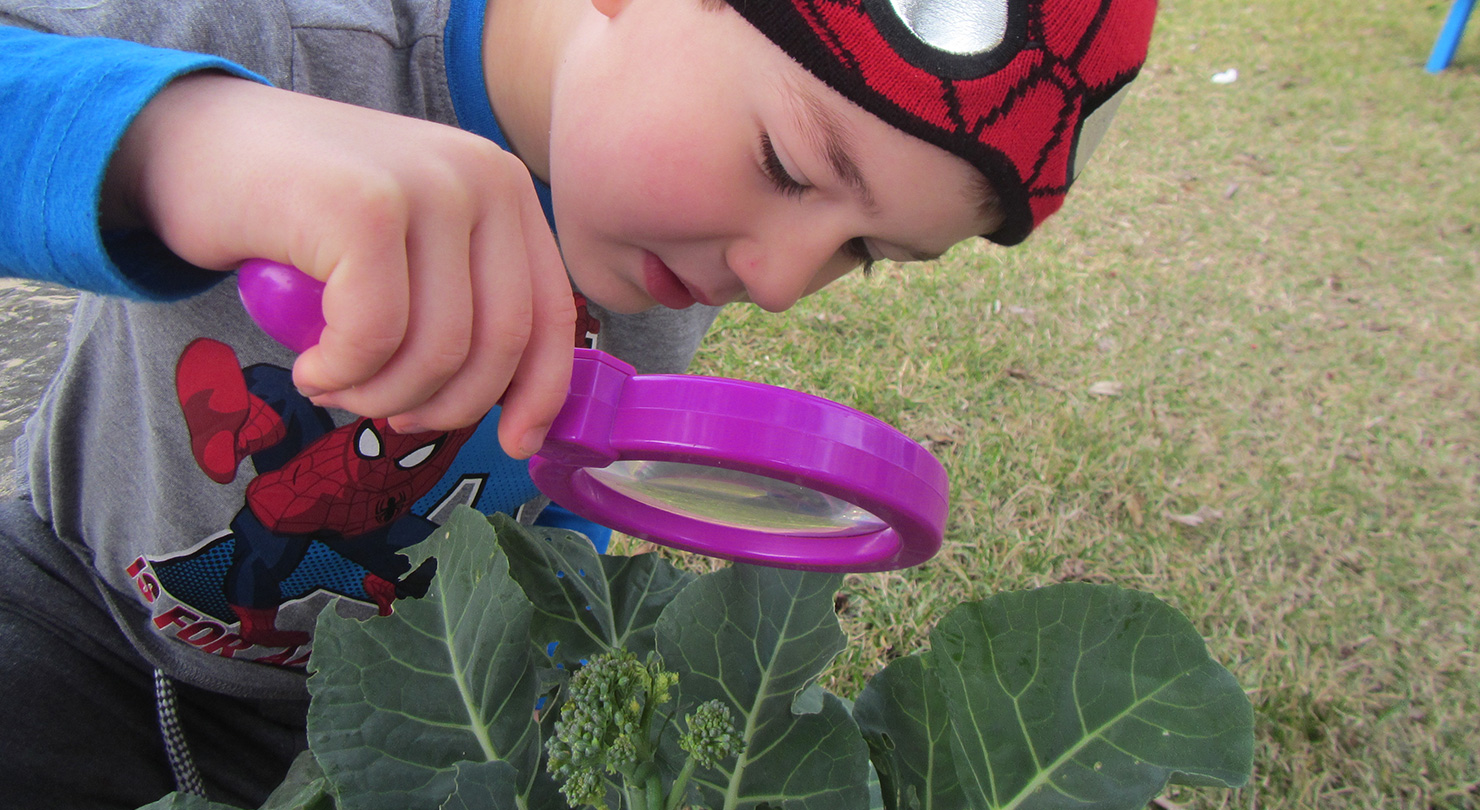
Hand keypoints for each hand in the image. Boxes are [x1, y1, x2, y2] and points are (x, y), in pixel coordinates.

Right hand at [104, 73, 573, 457]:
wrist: (193, 142)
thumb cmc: (302, 216)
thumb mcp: (409, 249)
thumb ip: (464, 300)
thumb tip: (520, 410)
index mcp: (504, 189)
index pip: (551, 312)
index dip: (541, 393)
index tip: (515, 443)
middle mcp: (481, 177)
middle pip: (502, 343)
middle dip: (444, 406)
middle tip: (387, 416)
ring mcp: (426, 186)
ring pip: (440, 350)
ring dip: (382, 398)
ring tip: (336, 386)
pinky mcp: (363, 208)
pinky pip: (375, 338)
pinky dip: (341, 373)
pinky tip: (311, 366)